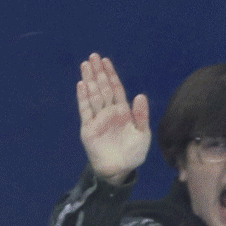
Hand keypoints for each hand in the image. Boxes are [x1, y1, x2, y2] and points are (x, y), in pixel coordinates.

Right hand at [77, 54, 149, 186]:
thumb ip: (141, 114)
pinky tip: (81, 85)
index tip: (106, 61)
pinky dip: (83, 98)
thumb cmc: (133, 153)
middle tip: (93, 56)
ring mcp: (98, 119)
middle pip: (103, 87)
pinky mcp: (89, 128)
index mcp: (123, 111)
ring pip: (93, 95)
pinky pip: (85, 110)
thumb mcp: (143, 133)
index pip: (116, 88)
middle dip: (98, 72)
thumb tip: (140, 95)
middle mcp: (109, 112)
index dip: (111, 74)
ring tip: (85, 65)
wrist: (120, 169)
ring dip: (90, 80)